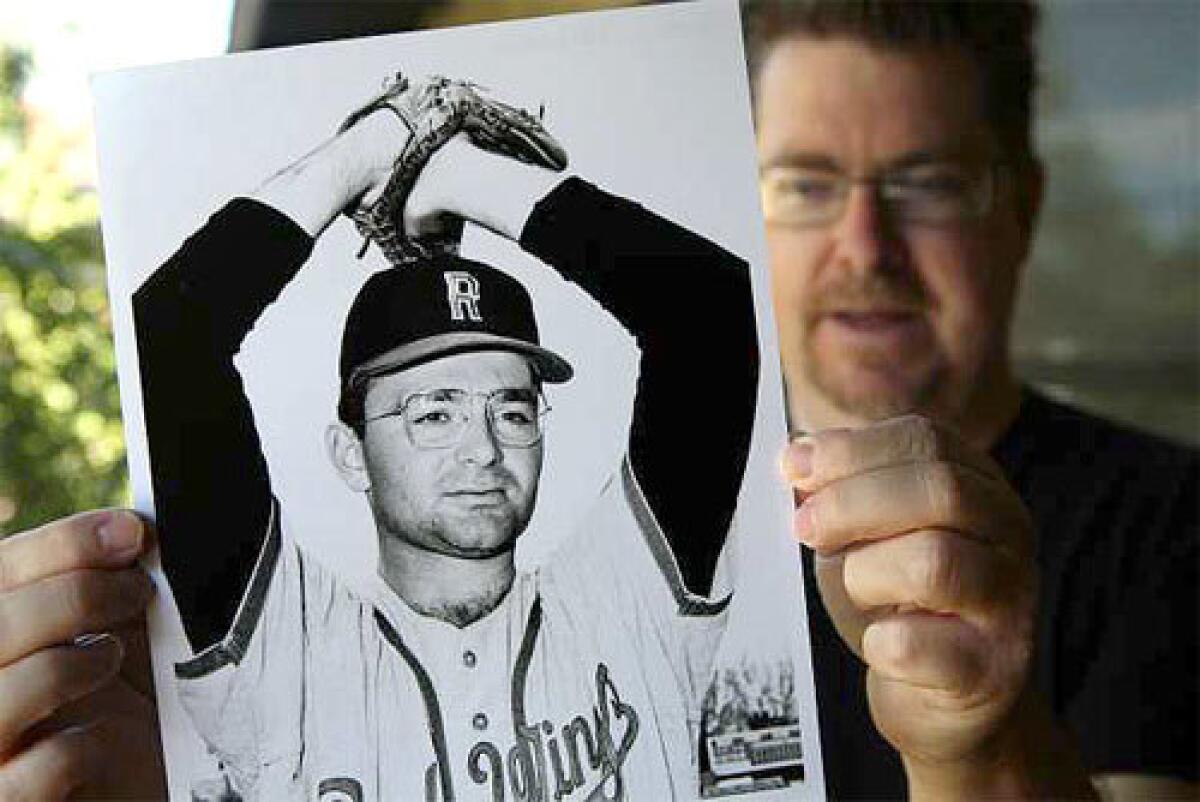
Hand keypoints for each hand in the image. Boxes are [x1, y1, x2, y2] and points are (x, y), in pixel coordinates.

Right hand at [0, 510, 164, 799]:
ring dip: (77, 664)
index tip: (129, 531)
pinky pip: (41, 766)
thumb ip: (95, 592)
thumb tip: (128, 530)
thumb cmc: (107, 714)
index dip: (61, 544)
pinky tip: (101, 737)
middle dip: (80, 593)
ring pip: (9, 689)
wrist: (119, 794)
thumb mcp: (98, 642)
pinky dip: (84, 744)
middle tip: (138, 590)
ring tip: (109, 658)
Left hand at [784, 416, 1042, 790]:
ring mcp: (1009, 604)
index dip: (852, 450)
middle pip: (940, 489)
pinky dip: (877, 640)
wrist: (944, 703)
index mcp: (982, 489)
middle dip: (851, 502)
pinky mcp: (987, 670)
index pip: (926, 440)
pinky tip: (878, 642)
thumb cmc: (903, 607)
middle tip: (805, 526)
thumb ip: (842, 491)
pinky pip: (916, 644)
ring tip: (856, 590)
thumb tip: (798, 457)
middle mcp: (1009, 538)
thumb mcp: (870, 534)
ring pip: (933, 560)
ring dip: (866, 572)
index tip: (795, 468)